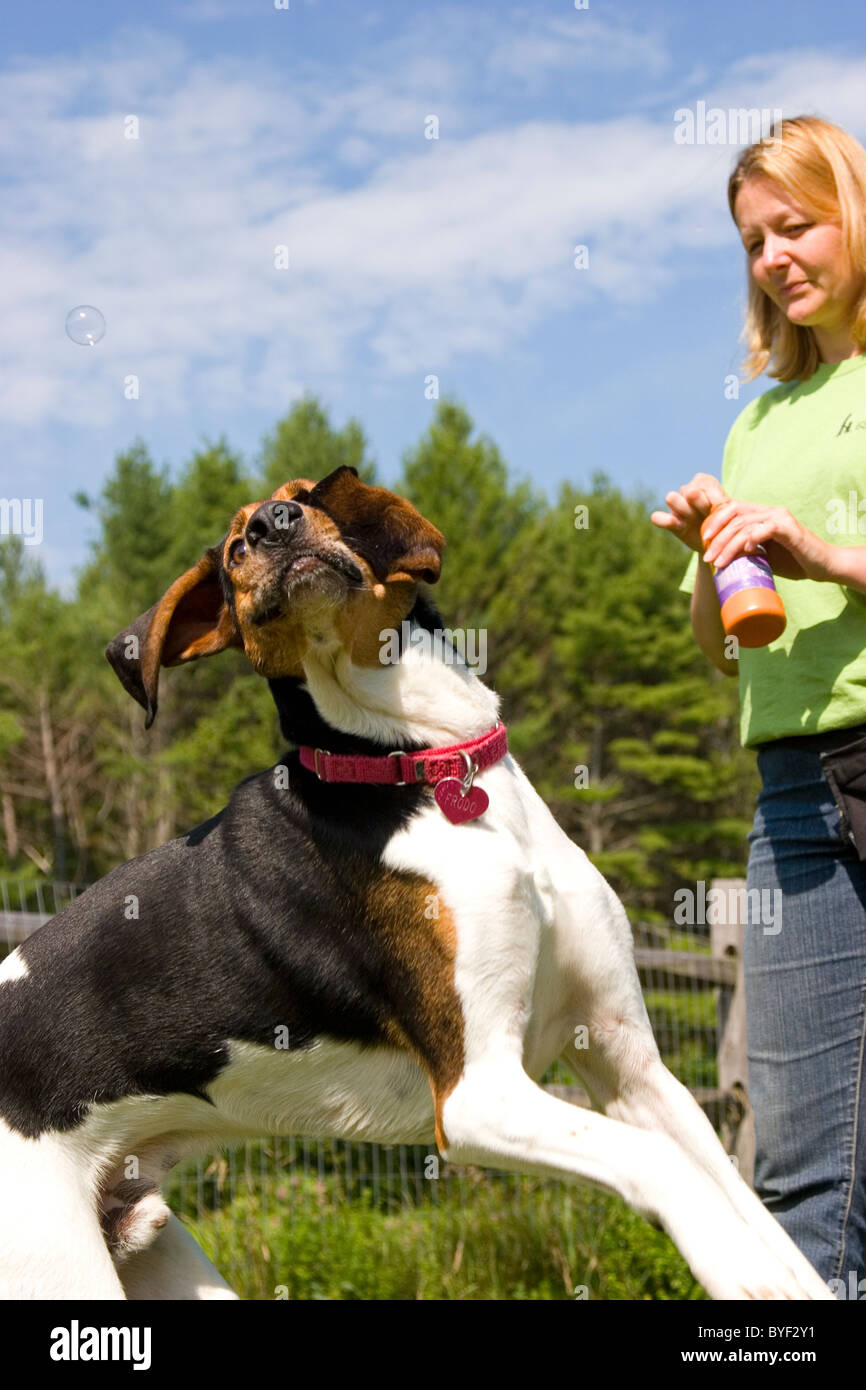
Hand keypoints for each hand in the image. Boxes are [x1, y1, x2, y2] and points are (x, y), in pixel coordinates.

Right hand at [650, 473, 727, 553]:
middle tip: (708, 514)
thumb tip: (702, 499)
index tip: (723, 509)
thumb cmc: (728, 523)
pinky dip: (663, 520)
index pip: (703, 483)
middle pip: (687, 490)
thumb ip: (719, 502)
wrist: (722, 544)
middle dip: (699, 503)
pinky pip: (658, 518)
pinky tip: (678, 525)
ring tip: (695, 520)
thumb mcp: (730, 511)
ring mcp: (678, 506)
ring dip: (684, 509)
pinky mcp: (671, 523)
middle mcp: (689, 491)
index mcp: (705, 483)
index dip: (713, 498)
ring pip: (672, 498)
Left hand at [700, 500, 833, 580]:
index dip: (714, 521)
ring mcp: (780, 518)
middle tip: (706, 555)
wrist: (823, 565)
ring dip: (728, 544)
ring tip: (718, 562)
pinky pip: (765, 529)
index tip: (703, 540)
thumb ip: (746, 551)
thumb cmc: (793, 561)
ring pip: (745, 524)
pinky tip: (745, 551)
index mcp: (762, 515)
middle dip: (717, 535)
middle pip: (734, 514)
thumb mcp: (763, 555)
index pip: (732, 508)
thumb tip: (719, 560)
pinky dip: (752, 539)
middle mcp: (770, 512)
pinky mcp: (790, 529)